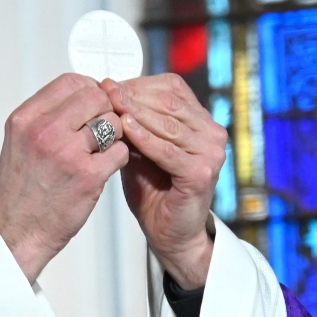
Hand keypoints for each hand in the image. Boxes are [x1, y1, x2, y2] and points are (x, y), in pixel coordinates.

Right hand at [0, 73, 129, 281]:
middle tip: (103, 129)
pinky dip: (118, 159)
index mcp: (26, 118)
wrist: (17, 233)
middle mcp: (44, 131)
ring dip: (114, 135)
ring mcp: (67, 153)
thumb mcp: (20, 142)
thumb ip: (46, 117)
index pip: (71, 81)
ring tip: (102, 151)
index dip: (89, 90)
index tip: (93, 105)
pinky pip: (120, 151)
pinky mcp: (88, 176)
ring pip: (112, 122)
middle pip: (96, 96)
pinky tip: (104, 169)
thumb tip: (81, 95)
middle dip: (106, 110)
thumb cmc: (21, 192)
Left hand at [101, 74, 226, 289]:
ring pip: (168, 123)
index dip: (137, 85)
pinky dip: (144, 138)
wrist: (170, 233)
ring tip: (110, 105)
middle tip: (104, 89)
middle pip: (169, 102)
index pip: (170, 90)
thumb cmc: (155, 192)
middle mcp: (212, 133)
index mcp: (201, 122)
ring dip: (135, 113)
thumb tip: (107, 92)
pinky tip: (124, 129)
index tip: (107, 83)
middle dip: (133, 96)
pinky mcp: (201, 172)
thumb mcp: (139, 149)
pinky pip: (167, 150)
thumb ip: (132, 124)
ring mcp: (211, 152)